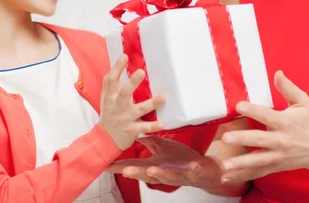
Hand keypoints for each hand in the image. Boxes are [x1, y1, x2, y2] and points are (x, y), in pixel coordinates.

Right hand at [99, 54, 165, 150]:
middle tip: (141, 72)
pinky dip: (153, 126)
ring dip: (152, 103)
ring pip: (139, 109)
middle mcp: (117, 106)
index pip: (110, 80)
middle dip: (132, 83)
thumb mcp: (106, 98)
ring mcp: (125, 118)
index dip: (116, 68)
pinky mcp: (132, 130)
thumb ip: (112, 83)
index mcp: (110, 97)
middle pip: (124, 93)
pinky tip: (162, 123)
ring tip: (163, 97)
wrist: (105, 140)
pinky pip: (144, 128)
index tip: (125, 56)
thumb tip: (122, 60)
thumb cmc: (109, 114)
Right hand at [107, 135, 221, 189]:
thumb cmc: (180, 158)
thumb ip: (147, 141)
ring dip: (159, 174)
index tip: (105, 166)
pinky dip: (192, 170)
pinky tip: (192, 166)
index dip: (119, 166)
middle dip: (136, 173)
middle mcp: (163, 172)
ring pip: (166, 176)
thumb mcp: (161, 147)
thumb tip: (133, 132)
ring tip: (151, 170)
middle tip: (124, 171)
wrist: (203, 169)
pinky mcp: (192, 173)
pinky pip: (192, 172)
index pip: (133, 166)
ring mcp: (177, 174)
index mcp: (153, 166)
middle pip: (146, 174)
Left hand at [220, 71, 308, 182]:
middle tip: (225, 138)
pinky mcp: (276, 166)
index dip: (253, 110)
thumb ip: (287, 88)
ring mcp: (278, 156)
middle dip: (242, 140)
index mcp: (286, 122)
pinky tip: (227, 178)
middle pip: (259, 140)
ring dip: (240, 163)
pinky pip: (258, 172)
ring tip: (225, 164)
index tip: (238, 106)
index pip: (267, 115)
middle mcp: (281, 140)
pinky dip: (243, 176)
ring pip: (258, 160)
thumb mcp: (302, 102)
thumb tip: (277, 72)